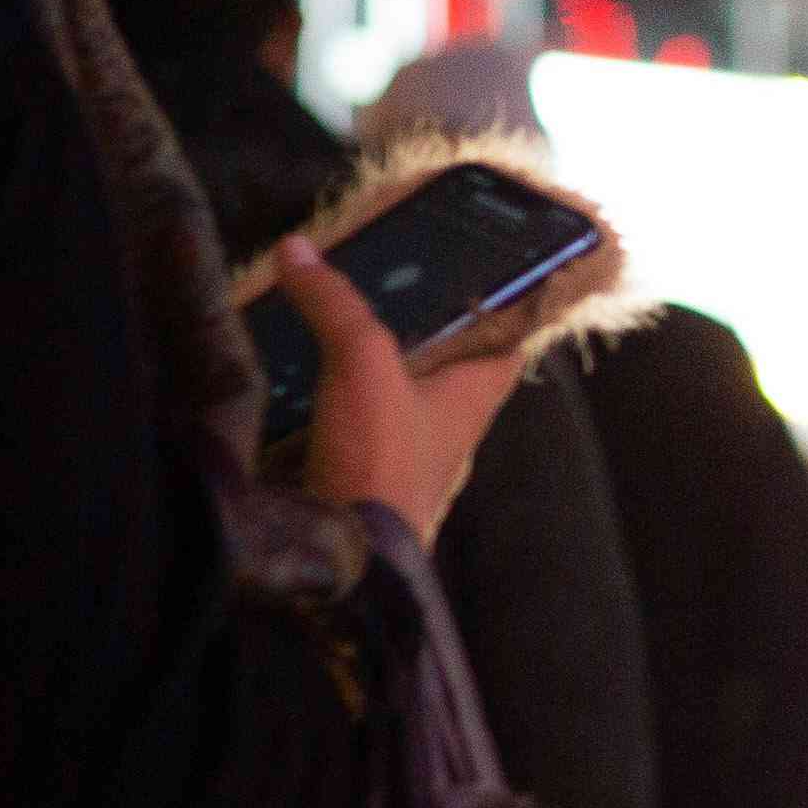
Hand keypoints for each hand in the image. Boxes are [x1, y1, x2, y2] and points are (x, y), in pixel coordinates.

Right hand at [278, 235, 532, 539]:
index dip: (503, 303)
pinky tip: (301, 374)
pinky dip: (337, 394)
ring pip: (401, 389)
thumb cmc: (382, 460)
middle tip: (385, 281)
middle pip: (449, 359)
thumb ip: (336, 305)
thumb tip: (299, 250)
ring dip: (373, 358)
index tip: (482, 268)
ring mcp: (412, 451)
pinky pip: (360, 420)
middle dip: (422, 324)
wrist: (348, 557)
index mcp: (476, 393)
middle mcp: (453, 422)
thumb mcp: (363, 364)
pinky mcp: (369, 472)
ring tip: (333, 315)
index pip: (509, 338)